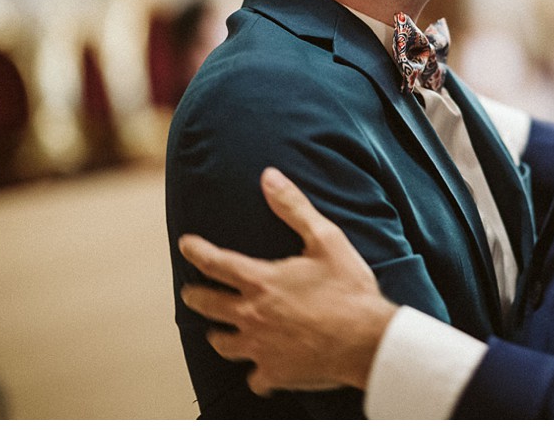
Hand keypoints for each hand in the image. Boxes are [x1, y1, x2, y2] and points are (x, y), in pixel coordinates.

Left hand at [178, 167, 395, 394]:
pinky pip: (254, 377)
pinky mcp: (274, 373)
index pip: (215, 262)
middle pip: (208, 306)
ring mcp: (260, 348)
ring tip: (218, 332)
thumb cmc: (349, 288)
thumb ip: (294, 208)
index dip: (197, 251)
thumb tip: (269, 177)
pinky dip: (255, 372)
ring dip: (219, 335)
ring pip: (223, 344)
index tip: (185, 244)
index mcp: (261, 281)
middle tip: (191, 293)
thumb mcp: (326, 239)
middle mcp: (251, 315)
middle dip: (196, 297)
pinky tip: (259, 370)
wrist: (367, 340)